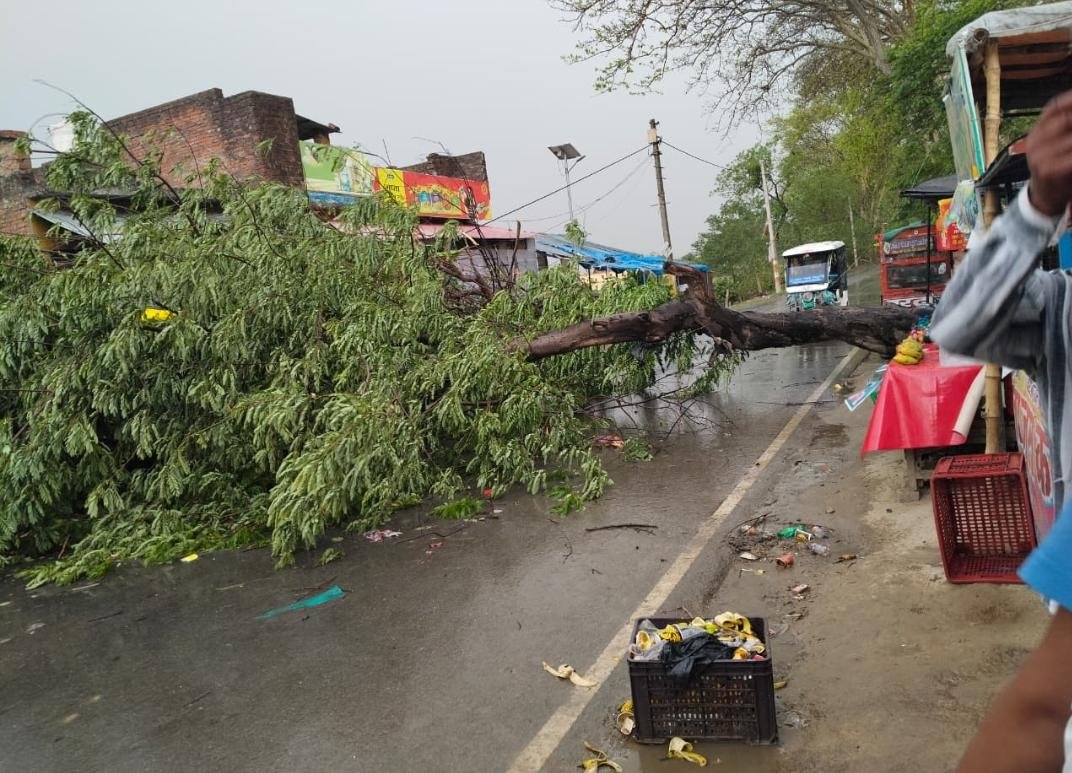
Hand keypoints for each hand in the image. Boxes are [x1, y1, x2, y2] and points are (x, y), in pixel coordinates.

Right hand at [1026, 91, 1071, 215]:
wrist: (1044, 196)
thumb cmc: (1057, 166)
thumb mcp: (1056, 143)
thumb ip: (1066, 128)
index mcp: (1037, 131)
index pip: (1054, 107)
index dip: (1069, 100)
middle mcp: (1035, 141)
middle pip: (1065, 119)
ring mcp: (1039, 155)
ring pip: (1070, 138)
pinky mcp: (1048, 170)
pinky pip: (1070, 157)